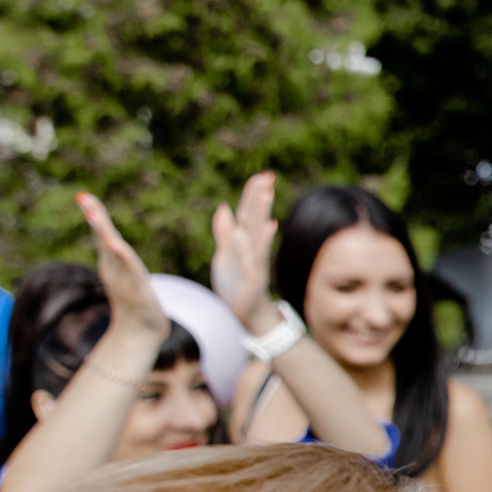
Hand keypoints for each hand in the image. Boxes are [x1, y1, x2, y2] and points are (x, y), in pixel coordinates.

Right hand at [73, 193, 165, 340]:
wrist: (141, 335)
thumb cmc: (135, 304)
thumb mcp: (126, 277)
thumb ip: (119, 260)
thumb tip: (110, 243)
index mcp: (113, 263)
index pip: (103, 235)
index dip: (95, 216)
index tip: (84, 195)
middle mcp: (116, 270)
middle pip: (104, 239)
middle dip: (96, 219)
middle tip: (84, 199)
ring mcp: (125, 281)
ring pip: (115, 254)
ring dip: (105, 234)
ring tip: (94, 216)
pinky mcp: (139, 292)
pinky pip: (130, 272)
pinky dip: (122, 258)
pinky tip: (115, 245)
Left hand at [210, 171, 278, 329]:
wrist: (245, 316)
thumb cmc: (236, 286)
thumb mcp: (224, 257)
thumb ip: (224, 232)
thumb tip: (223, 206)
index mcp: (242, 242)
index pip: (247, 214)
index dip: (252, 194)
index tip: (263, 175)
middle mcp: (251, 249)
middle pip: (254, 219)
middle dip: (260, 198)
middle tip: (268, 177)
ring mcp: (254, 263)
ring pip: (257, 234)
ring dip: (262, 213)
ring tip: (267, 193)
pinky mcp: (253, 278)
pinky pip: (254, 258)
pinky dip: (257, 242)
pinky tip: (267, 228)